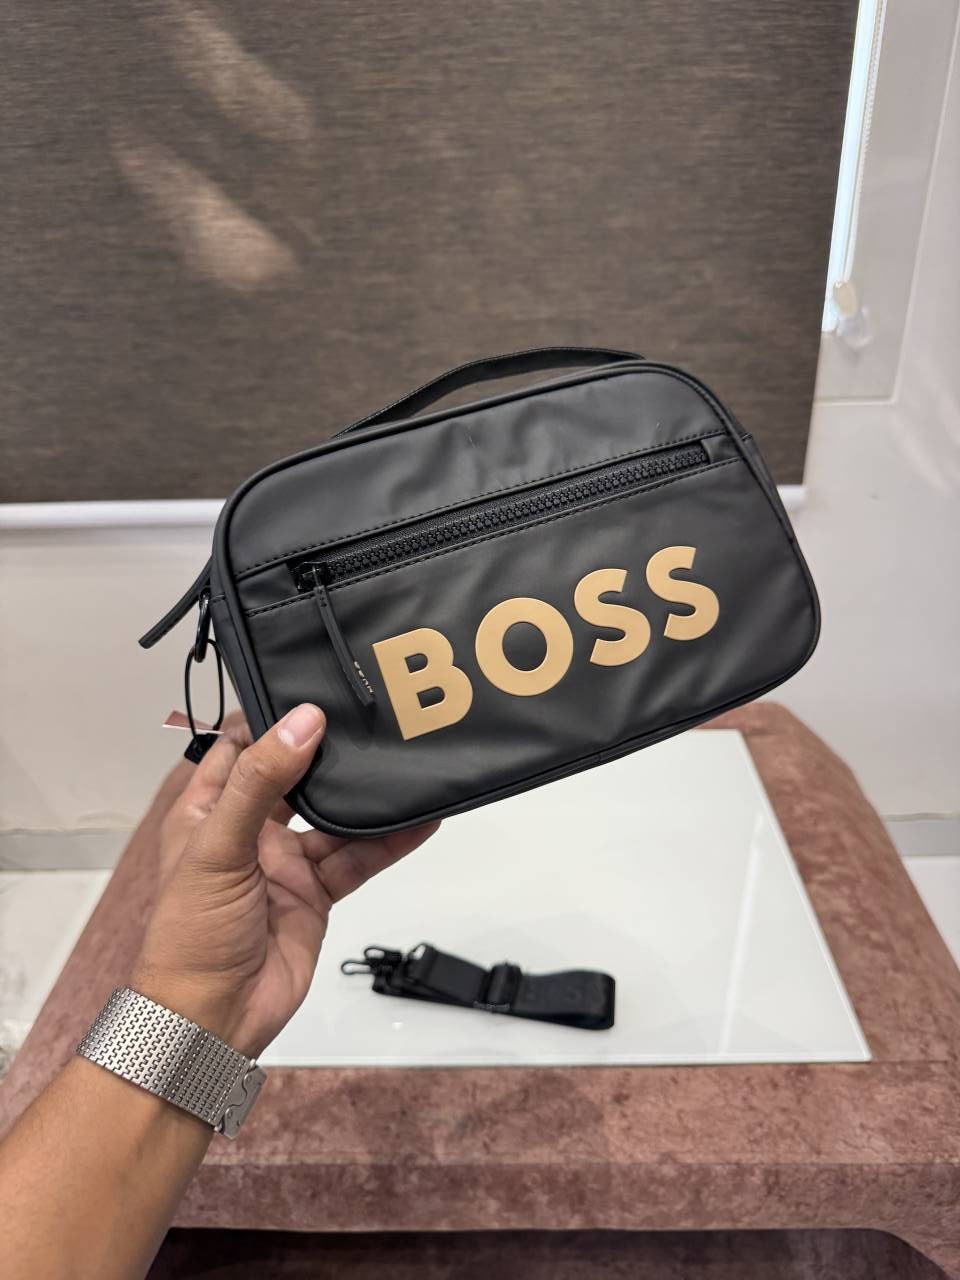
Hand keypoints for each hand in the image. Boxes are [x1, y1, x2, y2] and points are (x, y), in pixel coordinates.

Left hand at [131, 704, 437, 1055]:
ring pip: (333, 817)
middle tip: (368, 718)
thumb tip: (300, 725)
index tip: (310, 690)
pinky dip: (387, 841)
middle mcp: (248, 831)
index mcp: (208, 811)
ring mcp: (284, 863)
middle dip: (326, 751)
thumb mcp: (218, 848)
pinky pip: (356, 858)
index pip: (238, 748)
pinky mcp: (315, 894)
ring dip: (363, 796)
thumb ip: (260, 784)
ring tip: (401, 763)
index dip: (270, 719)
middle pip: (293, 777)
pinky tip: (418, 820)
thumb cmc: (191, 936)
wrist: (215, 1017)